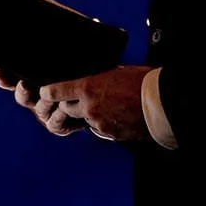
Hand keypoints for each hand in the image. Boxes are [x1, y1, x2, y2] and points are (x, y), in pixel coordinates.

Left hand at [38, 66, 153, 141]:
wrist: (160, 104)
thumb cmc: (142, 83)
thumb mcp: (117, 72)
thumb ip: (100, 78)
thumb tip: (95, 80)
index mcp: (88, 87)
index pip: (58, 91)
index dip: (49, 92)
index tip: (44, 93)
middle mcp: (89, 106)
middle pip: (66, 109)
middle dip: (71, 106)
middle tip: (83, 101)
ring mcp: (98, 122)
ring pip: (85, 120)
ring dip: (91, 115)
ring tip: (110, 108)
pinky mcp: (109, 134)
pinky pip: (100, 129)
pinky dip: (105, 124)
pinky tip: (118, 117)